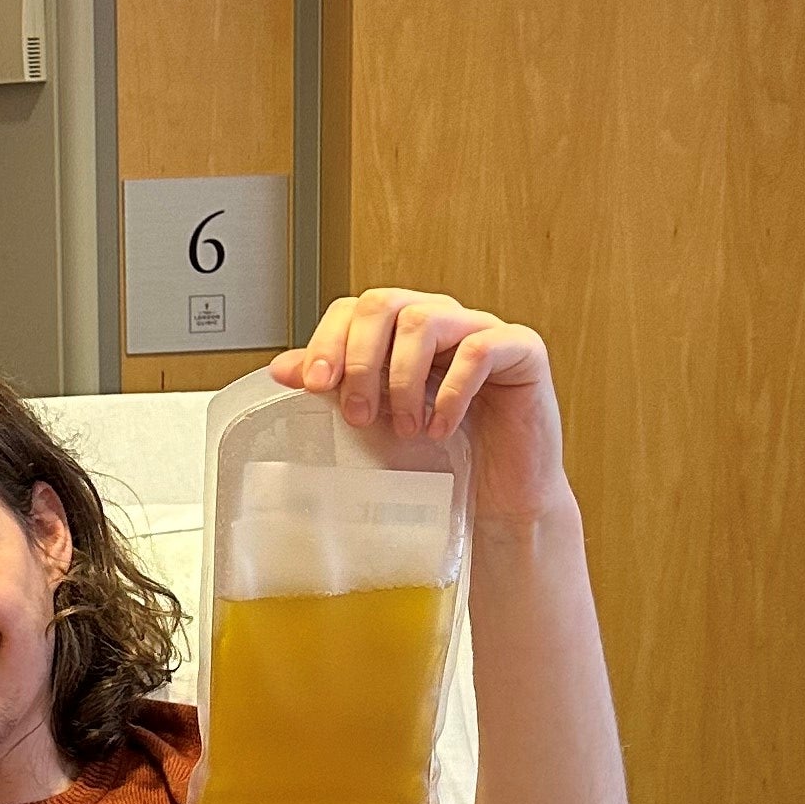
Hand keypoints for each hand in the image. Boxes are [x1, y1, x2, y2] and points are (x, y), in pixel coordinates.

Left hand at [272, 290, 568, 525]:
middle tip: (358, 414)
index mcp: (404, 332)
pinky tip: (441, 428)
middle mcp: (442, 320)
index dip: (329, 340)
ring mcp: (483, 330)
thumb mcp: (376, 424)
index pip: (356, 308)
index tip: (314, 386)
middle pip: (386, 302)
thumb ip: (335, 390)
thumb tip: (281, 368)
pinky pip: (479, 349)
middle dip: (361, 359)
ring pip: (427, 319)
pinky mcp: (523, 351)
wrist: (497, 501)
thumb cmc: (441, 460)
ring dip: (404, 379)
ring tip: (406, 427)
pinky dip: (452, 392)